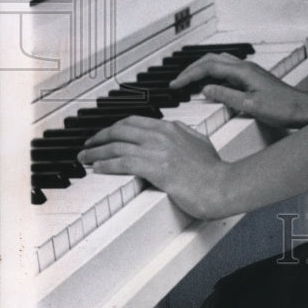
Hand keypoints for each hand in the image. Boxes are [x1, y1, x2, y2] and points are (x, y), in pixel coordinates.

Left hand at [77, 116, 229, 219]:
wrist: (222, 185)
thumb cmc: (214, 170)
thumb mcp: (200, 142)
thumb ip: (184, 134)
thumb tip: (175, 130)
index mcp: (172, 128)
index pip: (136, 121)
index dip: (116, 127)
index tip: (106, 134)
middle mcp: (162, 135)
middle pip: (121, 129)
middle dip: (100, 136)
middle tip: (88, 144)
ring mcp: (158, 150)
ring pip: (117, 145)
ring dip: (96, 151)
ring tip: (85, 157)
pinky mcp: (155, 168)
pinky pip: (122, 162)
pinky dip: (106, 164)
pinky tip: (97, 167)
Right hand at [169, 53, 307, 128]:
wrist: (302, 108)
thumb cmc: (282, 108)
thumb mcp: (250, 106)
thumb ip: (226, 96)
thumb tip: (206, 89)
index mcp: (242, 71)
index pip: (208, 67)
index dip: (189, 75)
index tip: (176, 84)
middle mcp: (245, 67)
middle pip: (211, 60)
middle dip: (191, 69)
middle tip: (177, 81)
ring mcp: (249, 71)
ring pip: (219, 62)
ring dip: (202, 69)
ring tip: (188, 81)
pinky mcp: (252, 78)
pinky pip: (227, 70)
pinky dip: (213, 74)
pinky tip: (210, 84)